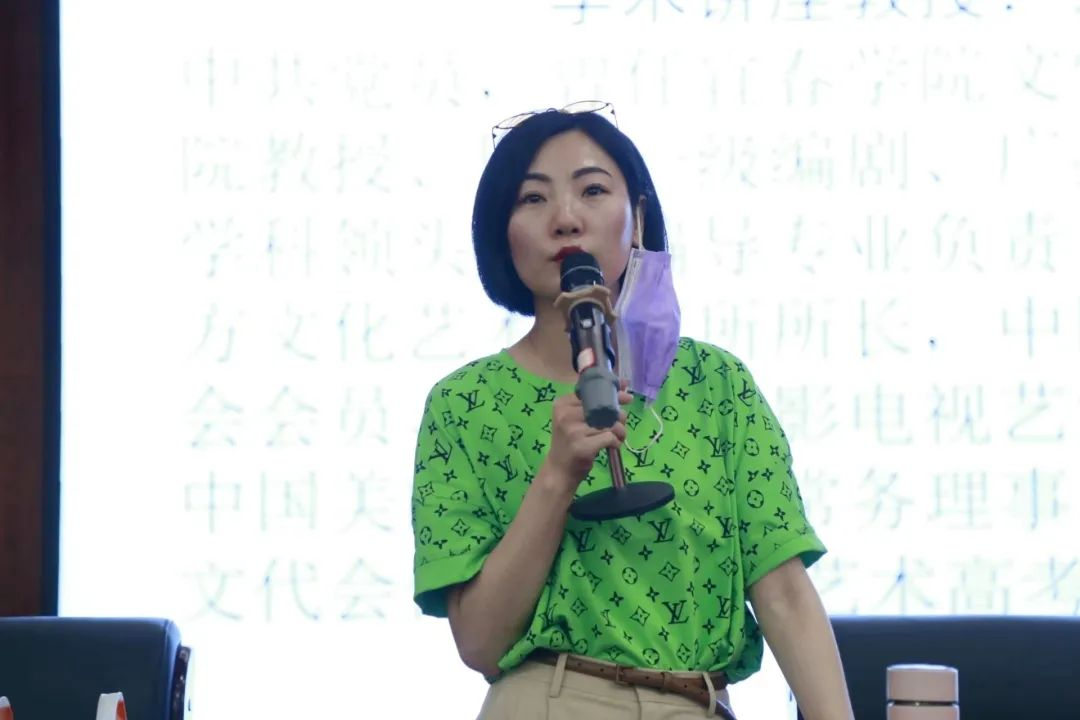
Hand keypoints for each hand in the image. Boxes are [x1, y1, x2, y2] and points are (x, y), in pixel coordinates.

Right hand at [543, 379, 632, 493]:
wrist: (558, 471)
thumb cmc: (570, 443)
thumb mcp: (573, 420)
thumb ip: (591, 405)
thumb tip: (623, 386)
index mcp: (562, 404)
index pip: (592, 392)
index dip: (612, 392)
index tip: (625, 396)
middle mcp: (565, 415)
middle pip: (603, 407)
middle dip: (619, 415)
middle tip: (621, 423)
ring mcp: (573, 431)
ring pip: (609, 423)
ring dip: (620, 431)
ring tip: (619, 437)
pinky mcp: (582, 447)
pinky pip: (609, 438)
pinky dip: (616, 442)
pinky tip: (613, 446)